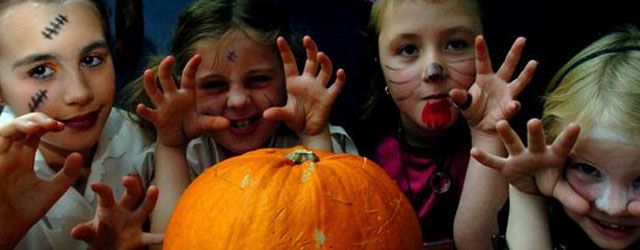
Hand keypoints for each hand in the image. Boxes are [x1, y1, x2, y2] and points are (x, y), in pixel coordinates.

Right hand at [0, 113, 81, 247]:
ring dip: (25, 122)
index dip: (47, 125)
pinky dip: (13, 129)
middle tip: (55, 124)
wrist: (7, 227)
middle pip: (22, 126)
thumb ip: (67, 174)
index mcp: (23, 157)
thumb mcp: (53, 190)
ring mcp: (1, 156)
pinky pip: (0, 137)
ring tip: (42, 126)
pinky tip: (30, 131)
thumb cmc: (24, 210)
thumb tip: (79, 155)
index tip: (63, 128)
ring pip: (9, 128)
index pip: (34, 133)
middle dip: (39, 119)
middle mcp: (11, 153)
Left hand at [71, 175, 162, 249]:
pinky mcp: (140, 237)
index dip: (101, 190)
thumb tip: (75, 231)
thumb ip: (84, 231)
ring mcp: (135, 222)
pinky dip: (158, 237)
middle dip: (131, 184)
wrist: (109, 247)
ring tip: (154, 189)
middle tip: (127, 178)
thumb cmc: (99, 235)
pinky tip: (167, 237)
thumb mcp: (90, 232)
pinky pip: (150, 237)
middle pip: (131, 193)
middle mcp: (125, 210)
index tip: (94, 185)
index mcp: (109, 207)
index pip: (106, 195)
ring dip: (149, 198)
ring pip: (145, 207)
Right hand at [136, 55, 228, 146]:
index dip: (192, 67)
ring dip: (150, 82)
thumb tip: (227, 123)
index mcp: (186, 95)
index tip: (198, 56)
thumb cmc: (189, 127)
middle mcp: (173, 97)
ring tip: (148, 72)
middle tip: (169, 58)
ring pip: (154, 91)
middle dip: (166, 68)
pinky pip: (149, 113)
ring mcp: (163, 106)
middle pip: (166, 79)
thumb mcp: (202, 125)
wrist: (177, 140)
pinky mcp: (157, 118)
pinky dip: (144, 110)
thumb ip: (213, 123)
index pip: (188, 77)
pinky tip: (140, 106)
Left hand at [263, 36, 345, 135]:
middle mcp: (308, 82)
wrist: (309, 130)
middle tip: (307, 39)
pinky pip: (336, 86)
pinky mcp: (328, 97)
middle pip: (311, 61)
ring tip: (320, 55)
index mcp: (294, 83)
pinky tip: (340, 72)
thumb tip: (266, 115)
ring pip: (325, 70)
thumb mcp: (285, 115)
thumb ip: (277, 113)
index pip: (290, 64)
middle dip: (310, 49)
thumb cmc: (296, 119)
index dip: (285, 51)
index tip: (280, 39)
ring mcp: (319, 88)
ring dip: (324, 62)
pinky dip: (340, 79)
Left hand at [450, 36, 537, 134]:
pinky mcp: (509, 108)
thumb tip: (453, 92)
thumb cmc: (472, 110)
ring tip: (533, 63)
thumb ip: (460, 98)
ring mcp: (507, 94)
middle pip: (508, 65)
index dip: (481, 50)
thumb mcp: (464, 104)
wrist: (481, 126)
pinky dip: (513, 107)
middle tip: (522, 39)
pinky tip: (513, 105)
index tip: (479, 37)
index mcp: (484, 78)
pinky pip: (512, 106)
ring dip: (526, 73)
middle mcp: (499, 83)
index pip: (483, 62)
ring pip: (519, 81)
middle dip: (515, 52)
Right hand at [471, 118, 589, 213]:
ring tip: (501, 124)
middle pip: (535, 140)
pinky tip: (473, 152)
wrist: (534, 183)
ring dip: (507, 134)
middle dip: (534, 132)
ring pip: (512, 144)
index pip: (563, 145)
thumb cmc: (550, 179)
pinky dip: (484, 158)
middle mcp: (536, 152)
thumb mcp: (561, 189)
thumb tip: (586, 209)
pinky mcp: (506, 166)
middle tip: (534, 121)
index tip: (576, 125)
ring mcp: (519, 157)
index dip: (569, 137)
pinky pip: (494, 162)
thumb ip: (571, 196)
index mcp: (553, 155)